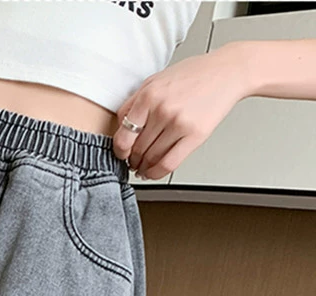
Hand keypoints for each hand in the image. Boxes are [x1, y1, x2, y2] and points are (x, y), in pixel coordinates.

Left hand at [112, 45, 249, 180]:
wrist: (226, 72)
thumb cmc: (192, 76)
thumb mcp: (155, 81)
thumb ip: (134, 103)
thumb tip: (119, 129)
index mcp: (148, 96)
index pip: (123, 136)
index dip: (119, 150)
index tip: (121, 153)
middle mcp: (162, 110)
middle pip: (137, 149)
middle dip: (132, 159)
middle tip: (133, 161)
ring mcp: (179, 124)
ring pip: (151, 158)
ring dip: (143, 167)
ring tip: (142, 167)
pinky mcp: (195, 135)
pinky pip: (168, 163)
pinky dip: (156, 173)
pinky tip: (153, 172)